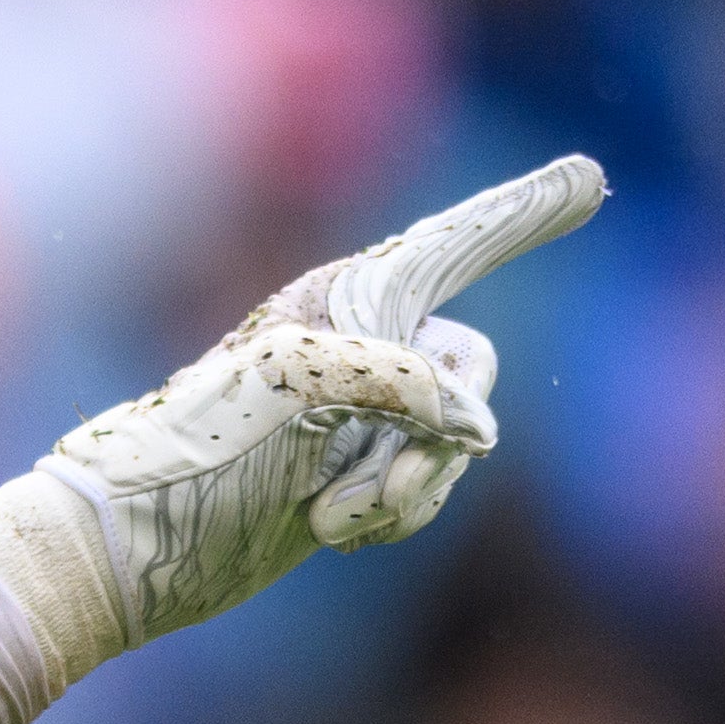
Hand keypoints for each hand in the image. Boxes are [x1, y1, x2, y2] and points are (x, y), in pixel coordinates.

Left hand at [39, 155, 606, 650]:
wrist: (134, 547)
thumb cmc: (197, 447)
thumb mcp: (302, 387)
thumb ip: (408, 383)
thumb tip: (479, 431)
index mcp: (349, 297)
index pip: (458, 243)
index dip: (525, 212)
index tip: (590, 176)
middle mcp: (362, 344)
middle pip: (473, 371)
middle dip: (439, 441)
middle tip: (375, 489)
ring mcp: (360, 415)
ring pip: (455, 443)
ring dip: (410, 490)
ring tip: (330, 517)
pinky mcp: (352, 477)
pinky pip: (424, 489)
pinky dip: (392, 515)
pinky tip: (327, 531)